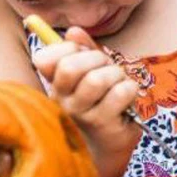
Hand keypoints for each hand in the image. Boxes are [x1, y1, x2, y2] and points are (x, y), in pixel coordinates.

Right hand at [31, 26, 140, 154]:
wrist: (108, 145)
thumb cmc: (102, 103)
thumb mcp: (91, 73)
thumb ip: (84, 50)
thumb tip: (73, 31)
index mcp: (55, 84)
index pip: (44, 58)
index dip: (69, 48)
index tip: (84, 53)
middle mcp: (62, 99)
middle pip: (71, 66)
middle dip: (98, 59)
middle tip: (108, 68)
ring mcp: (81, 113)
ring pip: (98, 79)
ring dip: (117, 75)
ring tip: (120, 84)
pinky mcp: (103, 123)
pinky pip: (120, 93)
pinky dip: (131, 89)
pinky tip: (128, 98)